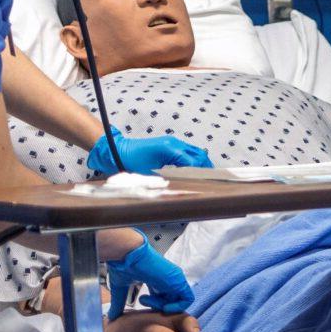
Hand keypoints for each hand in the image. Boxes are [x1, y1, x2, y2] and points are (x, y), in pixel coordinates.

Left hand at [88, 130, 211, 176]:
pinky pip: (188, 151)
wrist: (118, 150)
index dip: (200, 175)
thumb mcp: (149, 175)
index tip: (205, 185)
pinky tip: (195, 172)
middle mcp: (174, 143)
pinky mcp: (171, 144)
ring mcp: (173, 142)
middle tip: (211, 183)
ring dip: (202, 164)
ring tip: (205, 178)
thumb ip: (167, 180)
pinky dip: (194, 161)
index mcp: (170, 149)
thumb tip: (181, 189)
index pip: (193, 162)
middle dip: (206, 169)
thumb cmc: (131, 162)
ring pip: (196, 152)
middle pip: (199, 155)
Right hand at [108, 238, 192, 316]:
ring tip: (149, 300)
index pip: (162, 296)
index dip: (154, 304)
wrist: (127, 254)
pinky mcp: (178, 280)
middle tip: (144, 301)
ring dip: (164, 306)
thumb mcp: (121, 288)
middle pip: (170, 300)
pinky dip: (177, 306)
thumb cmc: (123, 265)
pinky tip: (163, 306)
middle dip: (158, 306)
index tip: (142, 302)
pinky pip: (187, 298)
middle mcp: (166, 279)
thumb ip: (119, 302)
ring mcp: (174, 279)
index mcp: (155, 278)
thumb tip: (112, 316)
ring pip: (178, 300)